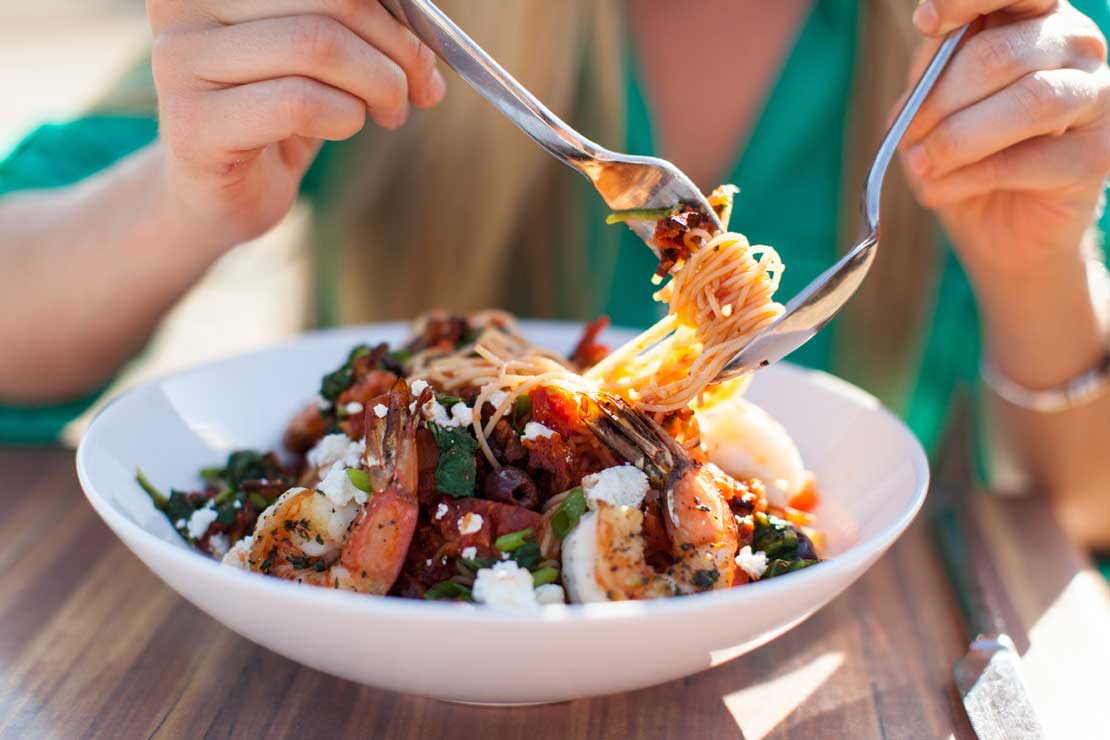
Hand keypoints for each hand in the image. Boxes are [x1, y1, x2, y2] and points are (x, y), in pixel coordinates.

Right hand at [148, 0, 444, 249]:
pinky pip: (298, 102)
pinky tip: (348, 126)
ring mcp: (180, 63)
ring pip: (317, 45)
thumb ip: (356, 20)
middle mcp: (185, 4)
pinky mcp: (192, 124)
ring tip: (390, 112)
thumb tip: (426, 21)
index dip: (391, 6)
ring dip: (379, 86)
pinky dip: (346, 116)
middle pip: (330, 0)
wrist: (220, 192)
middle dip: (397, 47)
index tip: (423, 46)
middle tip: (420, 86)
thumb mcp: (319, 51)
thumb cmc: (275, 111)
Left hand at [900, 0, 1109, 283]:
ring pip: (1027, 103)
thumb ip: (931, 77)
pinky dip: (968, 178)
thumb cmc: (967, 157)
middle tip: (904, 136)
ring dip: (956, 140)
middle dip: (937, 100)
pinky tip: (940, 191)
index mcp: (1036, 19)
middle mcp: (1077, 46)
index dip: (967, 0)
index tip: (926, 22)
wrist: (1003, 230)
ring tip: (921, 165)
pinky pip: (1027, 160)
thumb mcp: (937, 108)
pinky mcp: (1098, 156)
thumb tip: (918, 88)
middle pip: (1001, 54)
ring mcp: (1097, 98)